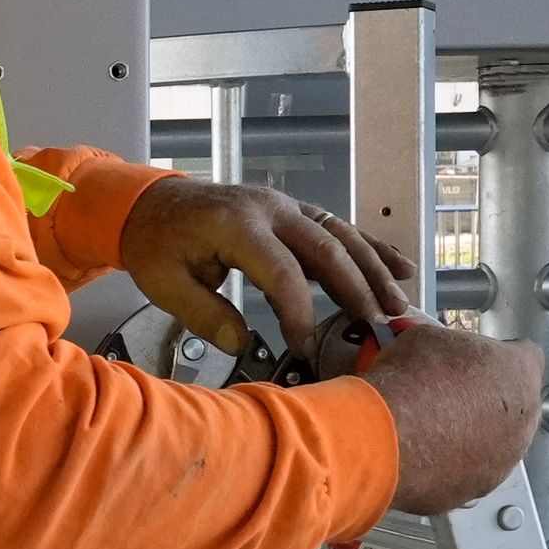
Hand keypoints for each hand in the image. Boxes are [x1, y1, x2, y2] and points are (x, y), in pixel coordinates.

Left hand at [117, 178, 410, 349]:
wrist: (149, 204)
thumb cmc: (156, 243)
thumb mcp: (164, 284)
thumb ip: (204, 315)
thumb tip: (241, 344)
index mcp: (236, 224)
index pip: (280, 270)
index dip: (297, 310)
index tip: (301, 342)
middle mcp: (269, 208)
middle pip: (325, 247)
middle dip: (357, 288)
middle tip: (378, 323)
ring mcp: (285, 206)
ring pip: (341, 235)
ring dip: (373, 269)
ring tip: (397, 304)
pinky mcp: (292, 212)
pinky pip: (337, 228)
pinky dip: (369, 247)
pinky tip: (399, 266)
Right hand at [360, 322, 546, 515]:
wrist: (385, 437)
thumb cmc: (411, 381)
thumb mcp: (427, 339)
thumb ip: (450, 347)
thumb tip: (441, 353)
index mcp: (519, 374)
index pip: (527, 357)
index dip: (501, 355)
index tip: (478, 360)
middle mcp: (524, 421)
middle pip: (516, 406)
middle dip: (488, 400)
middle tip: (451, 394)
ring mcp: (504, 461)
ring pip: (496, 444)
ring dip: (474, 436)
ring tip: (433, 428)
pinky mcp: (477, 489)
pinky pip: (470, 472)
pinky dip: (452, 465)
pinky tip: (424, 453)